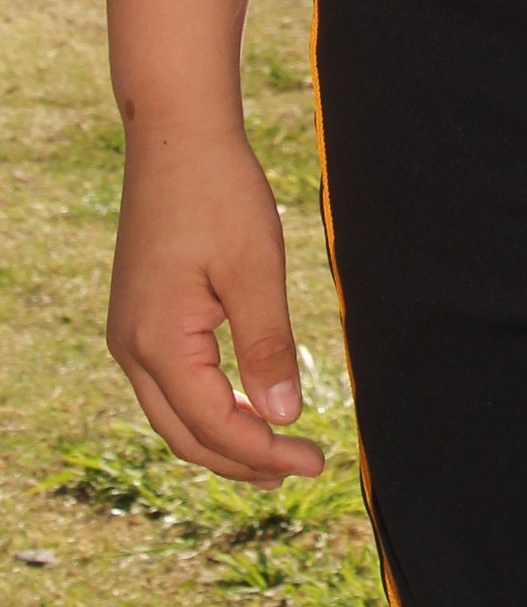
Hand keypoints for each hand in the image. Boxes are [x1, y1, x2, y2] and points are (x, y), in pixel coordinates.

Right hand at [107, 124, 323, 485]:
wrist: (176, 138)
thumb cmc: (220, 195)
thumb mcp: (254, 270)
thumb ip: (267, 346)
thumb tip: (283, 417)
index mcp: (157, 343)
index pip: (214, 425)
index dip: (265, 452)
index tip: (317, 461)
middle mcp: (131, 350)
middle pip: (186, 434)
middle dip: (243, 460)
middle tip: (302, 468)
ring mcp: (129, 335)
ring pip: (174, 414)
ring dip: (224, 438)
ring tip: (276, 452)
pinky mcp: (139, 319)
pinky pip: (170, 385)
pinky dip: (207, 407)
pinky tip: (244, 406)